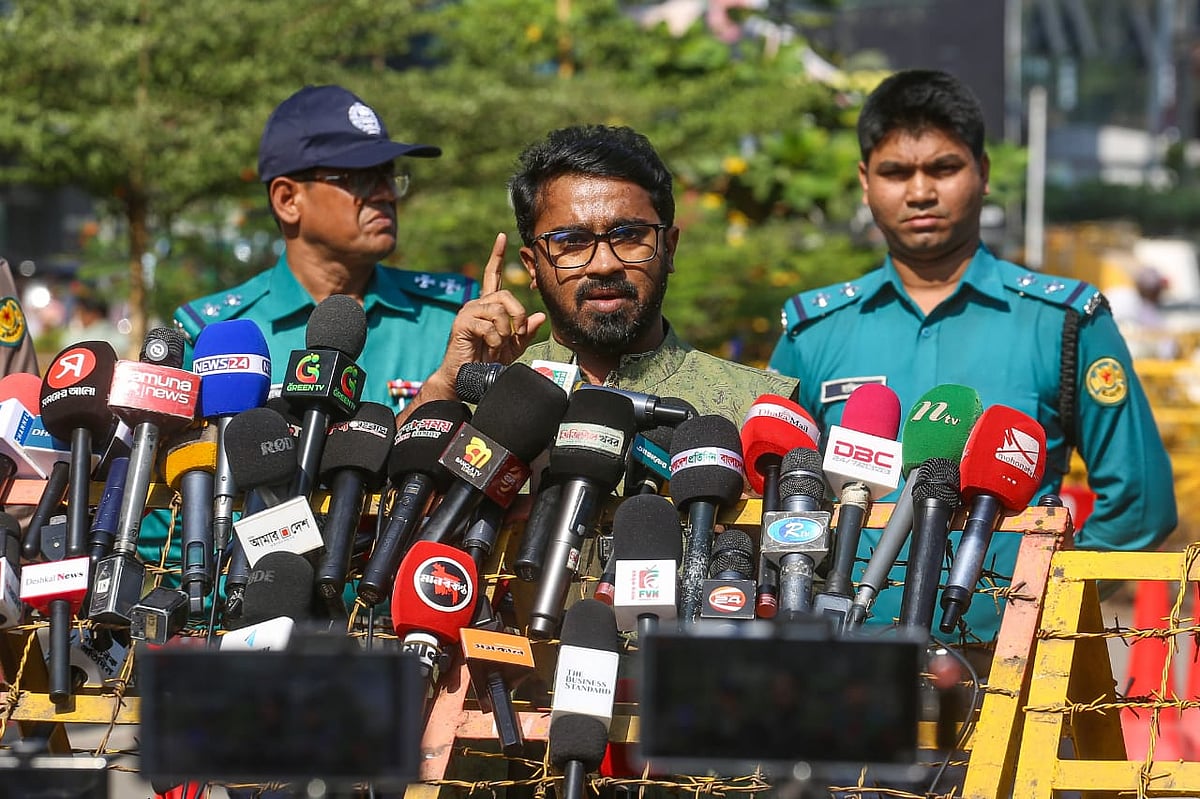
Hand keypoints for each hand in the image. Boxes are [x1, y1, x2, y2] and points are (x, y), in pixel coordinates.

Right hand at [423, 233, 546, 401]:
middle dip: (518, 315)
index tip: (502, 237)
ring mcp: (468, 312)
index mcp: (488, 306)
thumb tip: (540, 316)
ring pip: (498, 310)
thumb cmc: (487, 362)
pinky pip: (488, 324)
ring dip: (505, 331)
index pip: (494, 276)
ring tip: (497, 345)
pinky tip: (488, 348)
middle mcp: (477, 304)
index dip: (497, 256)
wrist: (467, 377)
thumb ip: (525, 332)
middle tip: (517, 334)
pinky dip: (495, 340)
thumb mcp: (512, 347)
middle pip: (505, 295)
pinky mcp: (462, 323)